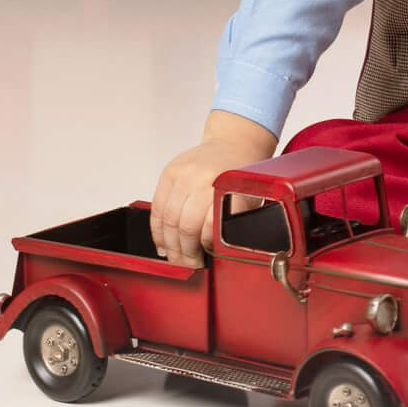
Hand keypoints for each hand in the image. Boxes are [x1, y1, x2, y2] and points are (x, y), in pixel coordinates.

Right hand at [150, 110, 279, 265]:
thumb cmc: (242, 173)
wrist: (234, 141)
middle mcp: (202, 177)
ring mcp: (183, 173)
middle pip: (185, 226)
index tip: (208, 257)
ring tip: (177, 259)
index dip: (206, 246)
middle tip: (190, 265)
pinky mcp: (169, 172)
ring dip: (170, 246)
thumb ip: (237, 220)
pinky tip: (163, 244)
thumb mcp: (250, 196)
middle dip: (186, 252)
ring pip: (167, 219)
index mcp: (225, 184)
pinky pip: (157, 207)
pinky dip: (158, 230)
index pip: (209, 224)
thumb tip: (217, 250)